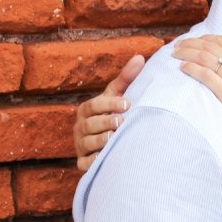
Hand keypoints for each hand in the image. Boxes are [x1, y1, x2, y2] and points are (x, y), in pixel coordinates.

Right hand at [73, 54, 144, 170]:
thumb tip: (140, 57)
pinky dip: (93, 161)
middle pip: (88, 125)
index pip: (93, 105)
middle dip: (104, 122)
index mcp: (88, 110)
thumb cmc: (115, 113)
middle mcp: (81, 127)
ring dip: (100, 141)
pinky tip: (104, 158)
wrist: (110, 143)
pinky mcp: (83, 163)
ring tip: (114, 137)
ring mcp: (81, 146)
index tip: (127, 103)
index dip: (108, 104)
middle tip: (121, 122)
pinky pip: (84, 164)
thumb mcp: (118, 96)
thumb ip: (127, 78)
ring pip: (86, 144)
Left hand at [172, 35, 221, 155]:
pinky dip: (192, 69)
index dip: (205, 38)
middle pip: (210, 46)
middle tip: (177, 45)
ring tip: (175, 54)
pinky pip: (206, 76)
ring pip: (205, 58)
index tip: (194, 40)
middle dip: (190, 43)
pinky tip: (183, 67)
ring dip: (187, 53)